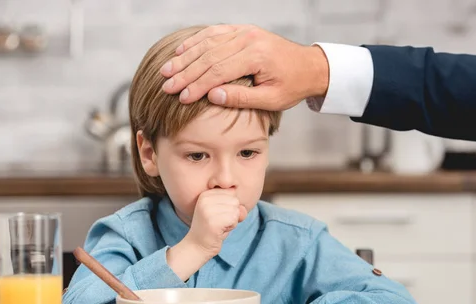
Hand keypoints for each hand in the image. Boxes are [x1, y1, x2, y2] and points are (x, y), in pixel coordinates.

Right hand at [160, 24, 328, 110]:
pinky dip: (196, 42)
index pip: (218, 71)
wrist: (309, 66)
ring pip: (207, 43)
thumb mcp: (271, 99)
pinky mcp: (242, 30)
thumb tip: (211, 96)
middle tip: (166, 86)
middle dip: (185, 72)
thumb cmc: (291, 86)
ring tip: (167, 70)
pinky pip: (214, 33)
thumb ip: (241, 99)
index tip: (181, 97)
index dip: (197, 85)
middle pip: (208, 56)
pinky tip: (181, 51)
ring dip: (185, 57)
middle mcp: (248, 39)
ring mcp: (244, 32)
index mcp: (256, 56)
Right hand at [167, 189, 246, 280]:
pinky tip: (220, 231)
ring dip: (231, 221)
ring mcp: (208, 210)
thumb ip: (234, 205)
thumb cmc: (212, 229)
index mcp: (206, 194)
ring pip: (236, 210)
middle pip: (235, 201)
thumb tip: (243, 209)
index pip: (231, 192)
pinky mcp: (213, 221)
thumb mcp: (222, 212)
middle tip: (218, 222)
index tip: (217, 215)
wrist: (197, 246)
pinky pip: (234, 219)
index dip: (229, 206)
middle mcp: (205, 199)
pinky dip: (231, 227)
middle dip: (231, 214)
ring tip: (218, 227)